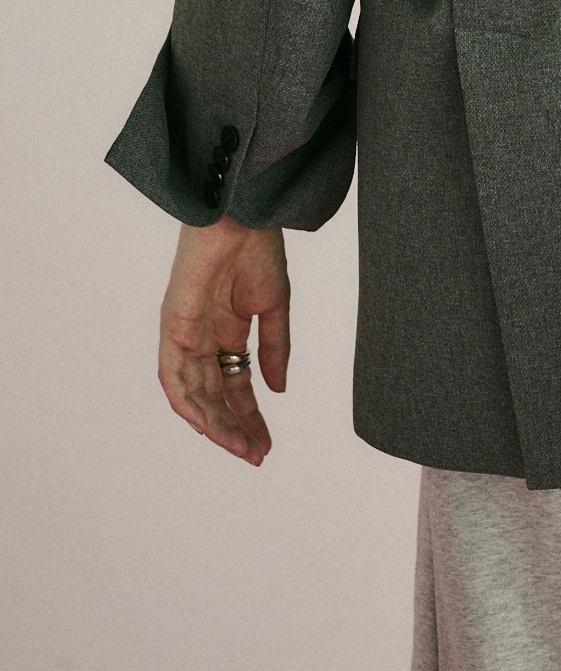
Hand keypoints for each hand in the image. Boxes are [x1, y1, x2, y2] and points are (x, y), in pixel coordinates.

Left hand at [157, 218, 289, 465]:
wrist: (244, 216)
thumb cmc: (259, 248)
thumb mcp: (275, 307)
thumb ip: (275, 349)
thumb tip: (278, 390)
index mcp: (228, 332)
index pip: (236, 387)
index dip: (251, 418)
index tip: (266, 444)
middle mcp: (204, 339)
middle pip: (216, 397)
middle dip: (235, 429)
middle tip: (256, 454)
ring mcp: (186, 334)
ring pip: (194, 394)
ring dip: (215, 424)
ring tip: (239, 447)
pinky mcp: (172, 326)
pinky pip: (172, 376)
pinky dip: (186, 403)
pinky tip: (205, 425)